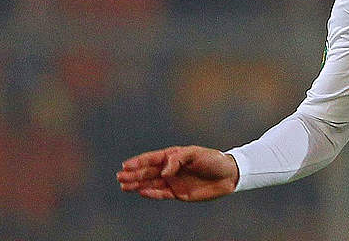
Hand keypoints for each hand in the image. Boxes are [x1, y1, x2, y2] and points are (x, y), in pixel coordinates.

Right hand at [117, 145, 238, 200]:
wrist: (229, 175)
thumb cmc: (214, 160)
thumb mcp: (197, 154)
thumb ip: (178, 159)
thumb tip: (164, 171)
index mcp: (174, 156)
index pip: (153, 159)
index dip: (139, 162)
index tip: (125, 165)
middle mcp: (171, 169)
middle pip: (149, 172)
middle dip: (134, 174)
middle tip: (119, 177)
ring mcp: (174, 181)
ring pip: (151, 183)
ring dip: (138, 184)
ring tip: (123, 186)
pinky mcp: (178, 193)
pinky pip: (162, 193)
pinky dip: (151, 193)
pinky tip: (140, 192)